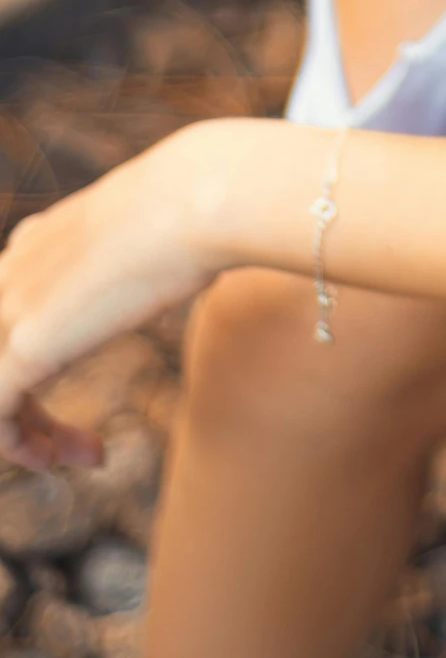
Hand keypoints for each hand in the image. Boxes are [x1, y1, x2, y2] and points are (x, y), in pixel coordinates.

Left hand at [0, 130, 216, 468]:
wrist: (198, 199)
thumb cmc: (204, 206)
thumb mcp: (165, 225)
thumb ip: (155, 244)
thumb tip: (212, 242)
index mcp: (40, 239)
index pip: (12, 311)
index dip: (39, 357)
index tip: (83, 377)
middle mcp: (14, 269)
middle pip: (0, 349)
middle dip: (26, 403)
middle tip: (77, 439)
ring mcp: (12, 307)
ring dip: (28, 431)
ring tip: (74, 457)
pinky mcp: (23, 347)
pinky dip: (20, 445)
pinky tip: (61, 458)